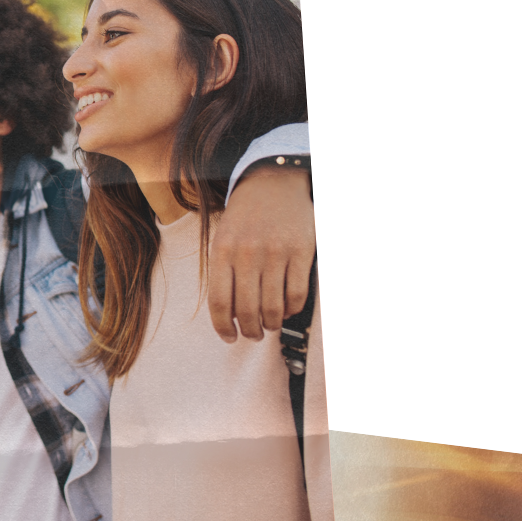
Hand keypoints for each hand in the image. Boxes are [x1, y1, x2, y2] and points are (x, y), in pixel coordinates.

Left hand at [208, 164, 315, 342]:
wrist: (273, 183)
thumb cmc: (245, 217)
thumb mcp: (223, 240)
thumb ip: (223, 274)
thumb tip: (229, 316)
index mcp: (223, 252)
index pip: (220, 303)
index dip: (223, 327)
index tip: (229, 337)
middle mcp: (248, 253)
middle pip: (247, 310)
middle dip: (250, 331)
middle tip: (253, 335)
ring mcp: (276, 253)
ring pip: (273, 307)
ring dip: (271, 324)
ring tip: (269, 325)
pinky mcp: (301, 252)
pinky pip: (297, 294)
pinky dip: (292, 309)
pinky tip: (286, 309)